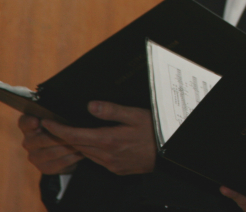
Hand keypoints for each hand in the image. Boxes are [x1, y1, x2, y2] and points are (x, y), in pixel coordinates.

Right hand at [18, 114, 82, 174]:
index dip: (29, 122)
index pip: (24, 123)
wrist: (65, 152)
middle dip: (62, 136)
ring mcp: (35, 157)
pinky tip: (83, 152)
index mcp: (29, 127)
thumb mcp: (60, 119)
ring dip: (70, 147)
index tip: (37, 121)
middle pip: (43, 139)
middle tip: (78, 132)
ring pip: (54, 152)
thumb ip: (58, 115)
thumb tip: (73, 108)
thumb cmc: (63, 128)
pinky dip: (74, 157)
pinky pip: (61, 162)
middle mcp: (28, 142)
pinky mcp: (45, 168)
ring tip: (85, 142)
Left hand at [41, 101, 155, 174]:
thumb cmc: (155, 131)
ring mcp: (110, 164)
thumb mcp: (136, 115)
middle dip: (64, 136)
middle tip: (55, 125)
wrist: (169, 153)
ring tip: (73, 132)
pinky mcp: (116, 169)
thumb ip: (112, 110)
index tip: (46, 123)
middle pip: (77, 145)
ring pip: (85, 153)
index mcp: (108, 140)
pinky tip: (96, 143)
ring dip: (77, 143)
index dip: (57, 129)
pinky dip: (91, 151)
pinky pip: (97, 160)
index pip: (74, 135)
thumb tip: (90, 106)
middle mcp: (105, 155)